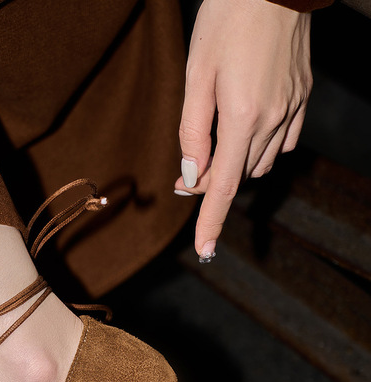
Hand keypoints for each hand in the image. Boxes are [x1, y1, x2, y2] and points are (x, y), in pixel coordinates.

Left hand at [176, 0, 312, 260]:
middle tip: (188, 167)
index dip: (212, 219)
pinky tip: (247, 129)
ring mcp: (294, 106)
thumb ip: (192, 131)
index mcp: (244, 116)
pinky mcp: (303, 94)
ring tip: (216, 138)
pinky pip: (284, 141)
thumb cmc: (226, 21)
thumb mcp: (195, 75)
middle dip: (212, 179)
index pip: (224, 184)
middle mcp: (274, 117)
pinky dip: (261, 147)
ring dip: (236, 163)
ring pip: (261, 160)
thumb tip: (191, 175)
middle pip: (239, 174)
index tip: (205, 248)